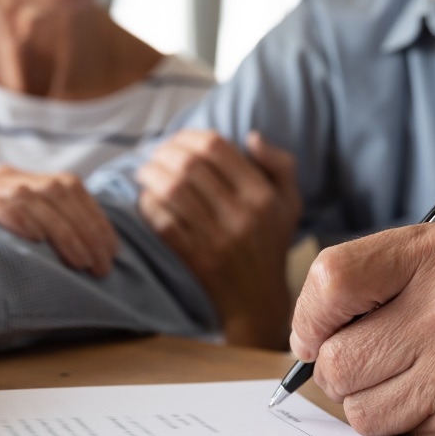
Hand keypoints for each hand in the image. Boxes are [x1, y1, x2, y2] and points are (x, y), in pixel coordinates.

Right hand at [0, 166, 118, 276]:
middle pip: (57, 191)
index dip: (95, 218)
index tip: (111, 251)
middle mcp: (1, 176)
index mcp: (19, 180)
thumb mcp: (9, 238)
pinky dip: (17, 219)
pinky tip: (35, 239)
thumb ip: (42, 235)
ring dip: (63, 232)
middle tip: (101, 266)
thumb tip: (93, 259)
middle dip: (86, 230)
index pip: (69, 187)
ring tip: (81, 262)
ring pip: (32, 197)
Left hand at [136, 131, 299, 349]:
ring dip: (151, 174)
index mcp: (262, 195)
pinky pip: (163, 222)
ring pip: (172, 191)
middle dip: (165, 152)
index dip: (190, 136)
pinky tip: (146, 197)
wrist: (258, 299)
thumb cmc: (271, 242)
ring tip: (145, 171)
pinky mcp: (196, 258)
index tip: (178, 139)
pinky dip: (149, 205)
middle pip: (190, 165)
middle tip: (155, 153)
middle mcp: (241, 215)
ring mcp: (216, 238)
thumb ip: (279, 164)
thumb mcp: (290, 202)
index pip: (217, 148)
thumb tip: (251, 136)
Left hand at [290, 224, 434, 435]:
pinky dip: (411, 425)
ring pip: (359, 408)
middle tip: (371, 364)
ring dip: (373, 403)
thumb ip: (373, 280)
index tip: (315, 333)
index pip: (330, 281)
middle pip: (335, 359)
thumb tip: (305, 336)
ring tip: (415, 380)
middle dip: (339, 370)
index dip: (309, 317)